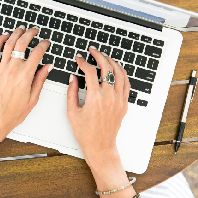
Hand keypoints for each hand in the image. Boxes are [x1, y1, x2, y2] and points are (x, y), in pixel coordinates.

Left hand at [0, 26, 51, 144]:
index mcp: (25, 76)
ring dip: (16, 34)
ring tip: (21, 29)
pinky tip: (4, 37)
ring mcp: (1, 69)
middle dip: (30, 34)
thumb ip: (40, 80)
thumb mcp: (33, 98)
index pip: (37, 53)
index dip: (43, 45)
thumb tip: (47, 67)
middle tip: (35, 30)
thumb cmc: (13, 112)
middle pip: (22, 44)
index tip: (46, 43)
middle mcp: (13, 70)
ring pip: (8, 44)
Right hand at [66, 46, 129, 169]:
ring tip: (104, 56)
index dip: (83, 62)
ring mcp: (119, 100)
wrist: (100, 146)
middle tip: (92, 50)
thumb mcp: (72, 112)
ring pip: (119, 73)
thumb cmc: (85, 133)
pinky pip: (126, 83)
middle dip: (99, 55)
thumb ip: (71, 92)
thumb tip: (73, 77)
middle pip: (107, 68)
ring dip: (111, 61)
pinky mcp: (124, 104)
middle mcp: (109, 97)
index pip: (90, 72)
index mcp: (95, 98)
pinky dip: (121, 72)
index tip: (78, 58)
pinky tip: (116, 68)